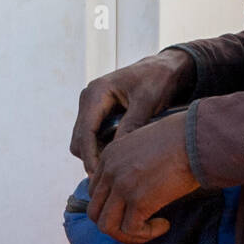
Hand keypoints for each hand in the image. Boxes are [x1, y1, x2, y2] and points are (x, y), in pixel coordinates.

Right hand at [70, 49, 195, 174]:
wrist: (164, 68)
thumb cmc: (157, 80)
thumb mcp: (147, 102)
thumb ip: (131, 125)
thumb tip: (117, 153)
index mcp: (96, 93)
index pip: (85, 132)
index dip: (90, 156)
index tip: (98, 175)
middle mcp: (88, 99)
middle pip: (79, 139)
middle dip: (92, 157)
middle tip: (114, 172)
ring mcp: (91, 105)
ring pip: (84, 139)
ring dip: (97, 152)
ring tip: (121, 162)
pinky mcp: (98, 112)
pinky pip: (93, 135)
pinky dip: (103, 146)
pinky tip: (121, 151)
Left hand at [86, 111, 198, 243]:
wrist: (198, 138)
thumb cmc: (182, 139)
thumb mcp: (144, 144)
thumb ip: (132, 162)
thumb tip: (138, 185)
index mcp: (109, 156)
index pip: (94, 192)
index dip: (112, 207)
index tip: (134, 208)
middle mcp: (110, 171)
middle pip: (95, 212)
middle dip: (115, 225)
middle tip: (139, 225)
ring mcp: (121, 186)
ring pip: (107, 226)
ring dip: (128, 234)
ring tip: (150, 229)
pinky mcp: (138, 200)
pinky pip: (130, 230)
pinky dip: (147, 234)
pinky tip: (164, 225)